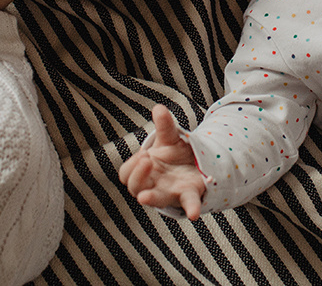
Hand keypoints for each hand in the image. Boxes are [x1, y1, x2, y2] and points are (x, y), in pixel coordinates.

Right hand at [118, 105, 206, 219]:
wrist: (195, 166)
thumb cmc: (175, 154)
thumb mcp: (170, 138)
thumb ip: (165, 125)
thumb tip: (159, 108)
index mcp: (144, 170)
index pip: (126, 173)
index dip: (131, 166)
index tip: (143, 155)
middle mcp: (153, 184)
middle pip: (135, 187)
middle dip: (136, 177)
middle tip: (145, 160)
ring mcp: (170, 192)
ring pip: (157, 199)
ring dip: (152, 197)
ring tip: (145, 197)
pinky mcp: (188, 195)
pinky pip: (188, 203)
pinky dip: (191, 208)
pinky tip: (193, 214)